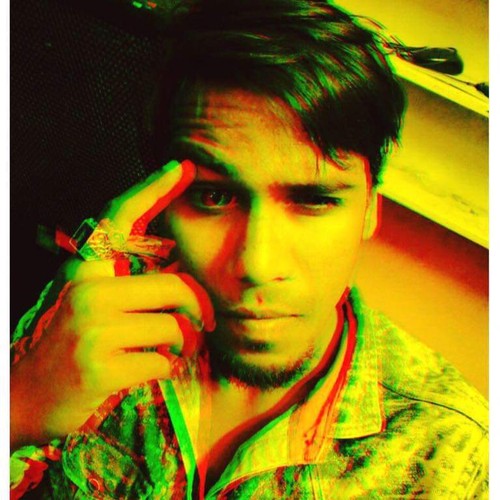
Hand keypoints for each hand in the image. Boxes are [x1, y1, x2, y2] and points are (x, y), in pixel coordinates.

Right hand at [10, 160, 213, 448]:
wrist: (19, 397)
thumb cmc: (63, 345)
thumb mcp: (84, 301)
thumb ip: (122, 282)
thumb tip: (178, 276)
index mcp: (83, 269)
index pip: (120, 217)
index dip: (152, 188)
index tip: (179, 167)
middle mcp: (86, 290)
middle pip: (175, 286)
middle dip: (197, 308)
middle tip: (202, 322)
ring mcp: (93, 330)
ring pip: (175, 326)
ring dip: (181, 343)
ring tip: (167, 349)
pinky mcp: (102, 368)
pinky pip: (163, 361)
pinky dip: (163, 367)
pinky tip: (141, 370)